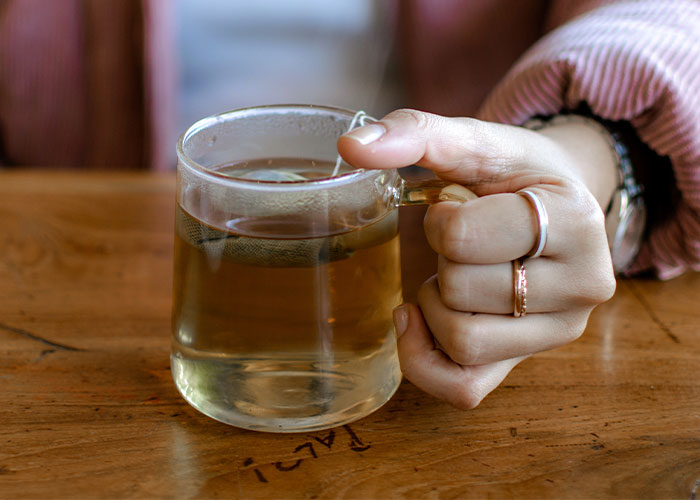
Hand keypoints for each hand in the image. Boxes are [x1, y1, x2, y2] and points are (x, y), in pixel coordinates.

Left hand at [338, 109, 616, 408]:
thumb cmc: (515, 175)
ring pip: (461, 341)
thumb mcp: (477, 141)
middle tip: (461, 241)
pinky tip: (417, 320)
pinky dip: (424, 358)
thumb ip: (416, 133)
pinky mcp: (527, 361)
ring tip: (453, 273)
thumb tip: (350, 146)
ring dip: (435, 303)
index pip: (465, 240)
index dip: (441, 221)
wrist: (556, 205)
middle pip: (459, 292)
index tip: (458, 207)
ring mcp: (557, 331)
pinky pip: (463, 388)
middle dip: (440, 260)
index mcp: (577, 221)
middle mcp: (582, 286)